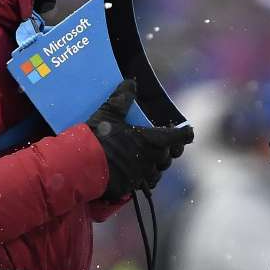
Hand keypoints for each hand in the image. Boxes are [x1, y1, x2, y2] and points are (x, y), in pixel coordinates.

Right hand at [86, 79, 193, 199]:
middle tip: (166, 145)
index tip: (188, 131)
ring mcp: (141, 175)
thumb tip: (131, 82)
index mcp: (151, 140)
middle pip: (169, 156)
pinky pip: (144, 184)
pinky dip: (143, 178)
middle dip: (169, 150)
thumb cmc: (97, 137)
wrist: (82, 165)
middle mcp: (151, 159)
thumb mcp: (109, 113)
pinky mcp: (130, 187)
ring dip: (157, 166)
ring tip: (151, 160)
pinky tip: (137, 173)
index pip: (179, 137)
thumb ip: (122, 98)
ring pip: (158, 172)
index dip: (185, 134)